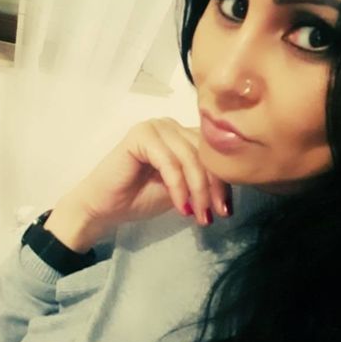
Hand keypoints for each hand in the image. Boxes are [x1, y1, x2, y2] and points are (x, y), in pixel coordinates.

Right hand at [47, 118, 231, 251]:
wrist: (104, 207)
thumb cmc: (139, 197)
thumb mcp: (182, 189)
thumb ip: (202, 179)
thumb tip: (236, 182)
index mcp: (182, 134)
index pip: (213, 151)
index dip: (223, 181)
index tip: (226, 210)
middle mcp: (171, 125)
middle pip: (204, 153)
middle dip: (213, 188)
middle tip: (215, 215)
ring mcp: (155, 127)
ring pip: (189, 158)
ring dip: (197, 190)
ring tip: (200, 216)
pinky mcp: (140, 136)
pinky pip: (169, 162)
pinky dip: (178, 186)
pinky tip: (181, 207)